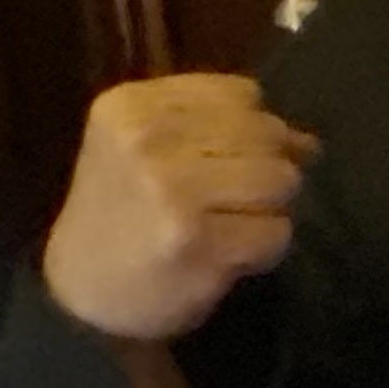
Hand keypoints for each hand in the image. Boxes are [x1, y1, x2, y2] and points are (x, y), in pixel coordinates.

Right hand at [42, 76, 318, 343]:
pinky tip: (225, 256)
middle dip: (264, 170)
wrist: (80, 293)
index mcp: (132, 106)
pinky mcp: (198, 242)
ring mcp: (172, 191)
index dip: (251, 129)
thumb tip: (308, 140)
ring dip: (268, 210)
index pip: (242, 94)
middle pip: (267, 135)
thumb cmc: (124, 212)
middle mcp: (146, 141)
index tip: (222, 160)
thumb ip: (221, 127)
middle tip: (224, 202)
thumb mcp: (146, 147)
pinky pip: (278, 232)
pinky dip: (264, 249)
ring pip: (281, 180)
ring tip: (224, 226)